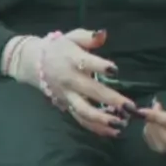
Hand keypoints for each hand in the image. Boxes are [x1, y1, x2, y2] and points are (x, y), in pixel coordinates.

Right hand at [5, 29, 135, 137]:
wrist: (34, 63)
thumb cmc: (59, 48)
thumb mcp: (72, 37)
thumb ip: (88, 37)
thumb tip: (103, 34)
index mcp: (72, 60)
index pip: (86, 63)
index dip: (100, 66)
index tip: (114, 70)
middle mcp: (71, 80)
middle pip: (91, 92)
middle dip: (111, 100)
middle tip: (130, 107)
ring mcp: (68, 95)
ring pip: (84, 111)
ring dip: (103, 119)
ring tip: (122, 123)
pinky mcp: (67, 106)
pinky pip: (81, 119)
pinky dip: (96, 128)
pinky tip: (113, 131)